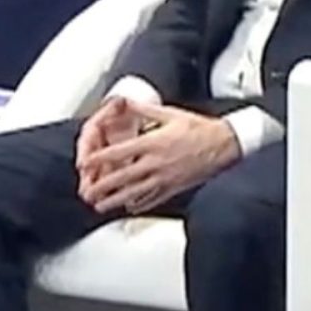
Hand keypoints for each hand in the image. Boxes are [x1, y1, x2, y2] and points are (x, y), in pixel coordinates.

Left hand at [78, 102, 240, 214]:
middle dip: (102, 186)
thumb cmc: (199, 128)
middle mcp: (157, 163)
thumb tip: (124, 102)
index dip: (100, 159)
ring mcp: (165, 178)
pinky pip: (153, 199)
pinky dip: (139, 205)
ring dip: (115, 200)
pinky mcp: (174, 188)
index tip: (86, 164)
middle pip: (123, 177)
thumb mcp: (170, 113)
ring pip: (135, 192)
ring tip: (101, 206)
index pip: (120, 153)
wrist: (224, 145)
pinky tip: (129, 208)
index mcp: (154, 143)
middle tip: (87, 192)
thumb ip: (144, 109)